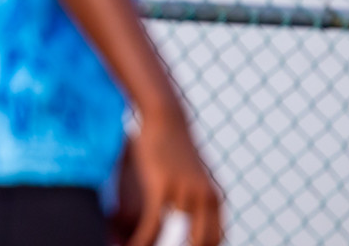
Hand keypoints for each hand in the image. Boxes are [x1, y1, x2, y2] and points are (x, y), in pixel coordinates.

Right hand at [127, 114, 222, 245]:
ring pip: (173, 239)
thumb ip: (198, 193)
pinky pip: (153, 224)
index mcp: (214, 199)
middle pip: (200, 244)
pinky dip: (143, 240)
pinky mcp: (162, 188)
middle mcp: (204, 199)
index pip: (215, 239)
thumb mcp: (194, 173)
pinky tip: (133, 245)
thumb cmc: (176, 144)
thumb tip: (191, 211)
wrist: (167, 117)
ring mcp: (184, 194)